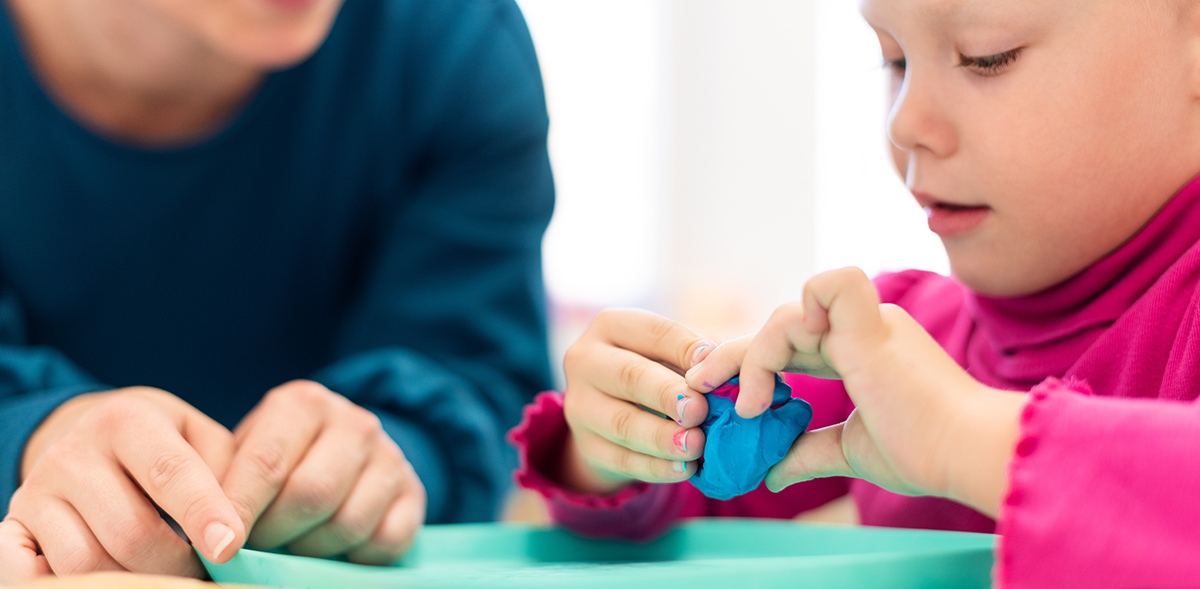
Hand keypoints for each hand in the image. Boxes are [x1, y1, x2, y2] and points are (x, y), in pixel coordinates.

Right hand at [0, 387, 244, 581]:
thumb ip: (227, 474)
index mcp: (129, 420)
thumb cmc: (166, 442)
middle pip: (129, 531)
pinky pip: (29, 576)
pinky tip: (109, 582)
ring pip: (85, 564)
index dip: (202, 513)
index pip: (169, 472)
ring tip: (166, 576)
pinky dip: (65, 588)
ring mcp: (36, 491)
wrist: (90, 435)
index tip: (228, 546)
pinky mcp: (14, 525)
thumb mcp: (201, 437)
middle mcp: (73, 452)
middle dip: (175, 564)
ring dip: (135, 582)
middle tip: (202, 572)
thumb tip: (235, 528)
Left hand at [221, 380, 424, 564]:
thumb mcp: (245, 454)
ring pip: (348, 523)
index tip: (217, 546)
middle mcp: (353, 422)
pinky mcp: (415, 493)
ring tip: (293, 546)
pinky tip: (336, 551)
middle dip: (275, 534)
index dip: (238, 508)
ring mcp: (390, 456)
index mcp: (303, 404)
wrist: (339, 453)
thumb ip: (224, 483)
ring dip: (313, 550)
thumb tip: (200, 532)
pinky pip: (386, 541)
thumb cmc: (274, 462)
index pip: (267, 461)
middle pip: (311, 494)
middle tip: (255, 549)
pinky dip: (356, 559)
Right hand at [558, 309, 715, 494]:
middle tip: (699, 410)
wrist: (615, 416)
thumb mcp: (670, 354)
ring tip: (695, 445)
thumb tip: (723, 367)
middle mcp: (585, 361)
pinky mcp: (586, 446)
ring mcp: (580, 406)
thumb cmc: (657, 372)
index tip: (713, 362)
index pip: (651, 332)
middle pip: (629, 376)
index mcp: (610, 326)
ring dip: (663, 437)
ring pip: (623, 423)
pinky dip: (656, 467)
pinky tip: (684, 468)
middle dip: (666, 394)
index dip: (683, 347)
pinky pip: (622, 460)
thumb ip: (695, 358)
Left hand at [686, 268, 1024, 515]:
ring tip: (747, 409)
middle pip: (777, 328)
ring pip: (784, 316)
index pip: (789, 346)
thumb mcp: (851, 451)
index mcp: (860, 351)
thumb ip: (809, 452)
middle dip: (729, 356)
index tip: (719, 399)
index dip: (750, 366)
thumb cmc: (924, 451)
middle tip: (696, 387)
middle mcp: (861, 328)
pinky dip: (789, 322)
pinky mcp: (868, 324)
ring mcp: (865, 321)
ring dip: (751, 361)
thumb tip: (772, 474)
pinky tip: (774, 374)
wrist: (965, 454)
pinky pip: (822, 288)